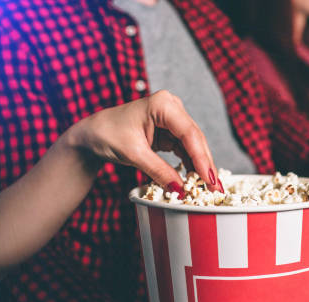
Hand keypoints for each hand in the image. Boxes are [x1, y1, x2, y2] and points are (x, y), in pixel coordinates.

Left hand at [65, 90, 220, 192]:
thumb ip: (159, 171)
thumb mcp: (133, 155)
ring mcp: (172, 120)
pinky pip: (185, 150)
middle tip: (216, 189)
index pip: (189, 133)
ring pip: (193, 146)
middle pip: (196, 140)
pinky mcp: (170, 132)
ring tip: (209, 188)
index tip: (210, 180)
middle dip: (206, 165)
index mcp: (163, 104)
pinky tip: (196, 180)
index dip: (202, 158)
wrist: (92, 135)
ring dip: (201, 167)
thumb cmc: (107, 135)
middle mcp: (171, 108)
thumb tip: (181, 190)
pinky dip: (190, 165)